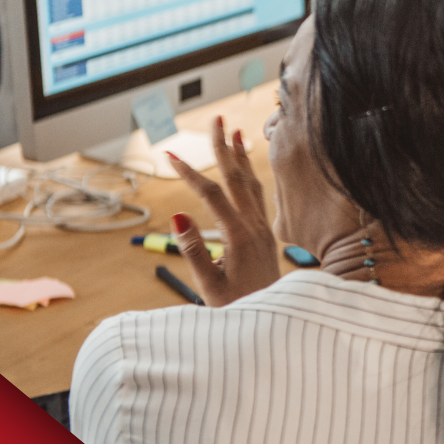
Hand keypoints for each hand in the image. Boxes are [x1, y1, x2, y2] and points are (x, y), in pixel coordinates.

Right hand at [167, 117, 280, 306]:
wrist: (273, 324)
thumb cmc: (236, 309)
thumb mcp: (208, 286)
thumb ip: (193, 250)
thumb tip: (178, 213)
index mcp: (239, 237)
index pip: (211, 195)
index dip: (190, 173)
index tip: (170, 154)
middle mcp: (256, 227)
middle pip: (237, 179)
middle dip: (224, 147)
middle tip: (217, 119)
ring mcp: (264, 230)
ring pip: (250, 184)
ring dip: (240, 156)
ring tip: (235, 131)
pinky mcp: (266, 235)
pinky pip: (258, 196)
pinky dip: (250, 175)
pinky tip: (247, 167)